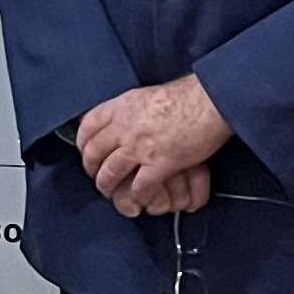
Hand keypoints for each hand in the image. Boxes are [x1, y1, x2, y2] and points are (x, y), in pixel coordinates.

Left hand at [77, 76, 231, 211]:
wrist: (210, 101)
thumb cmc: (187, 95)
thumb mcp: (148, 94)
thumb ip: (132, 109)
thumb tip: (125, 116)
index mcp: (122, 106)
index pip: (89, 124)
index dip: (83, 141)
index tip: (85, 150)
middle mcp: (125, 127)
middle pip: (94, 151)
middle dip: (90, 167)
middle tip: (94, 174)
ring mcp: (140, 147)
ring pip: (110, 172)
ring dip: (106, 185)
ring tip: (109, 191)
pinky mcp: (159, 163)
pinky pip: (139, 186)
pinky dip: (135, 195)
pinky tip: (137, 198)